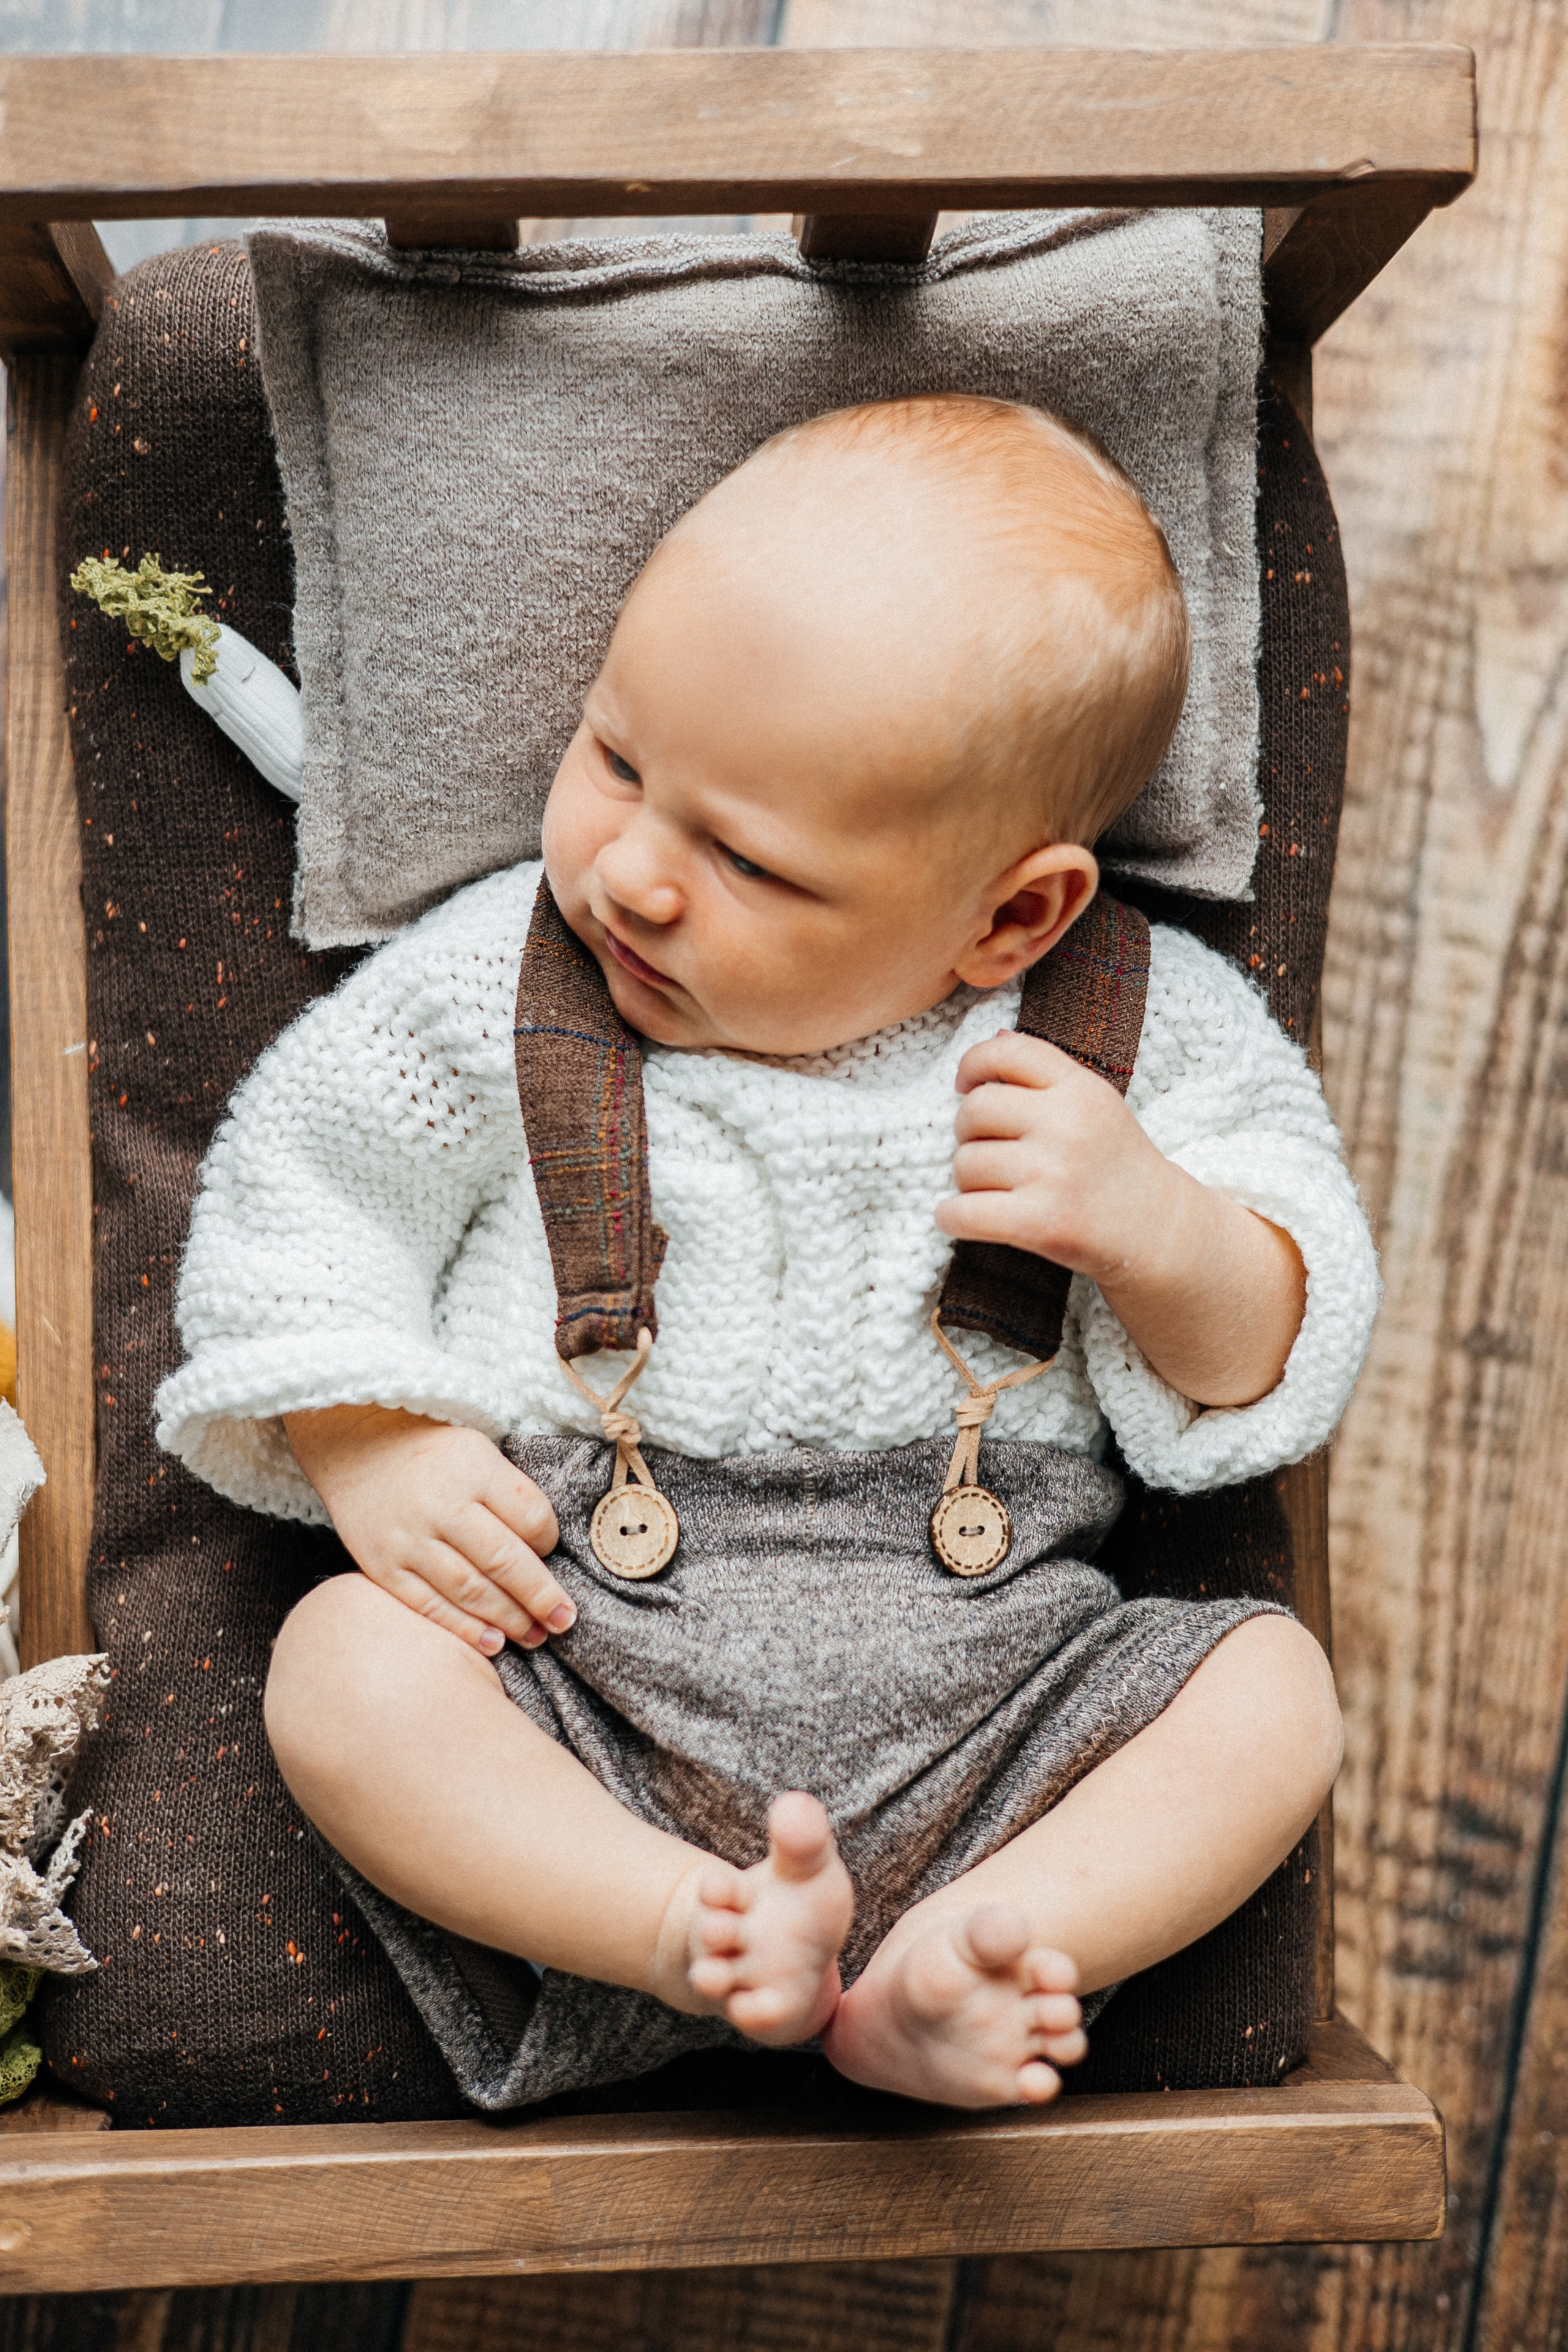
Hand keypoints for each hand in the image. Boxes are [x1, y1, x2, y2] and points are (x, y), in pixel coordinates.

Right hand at [284, 1404, 569, 1657]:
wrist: (356, 1446)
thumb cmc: (433, 1453)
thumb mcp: (479, 1451)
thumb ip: (511, 1494)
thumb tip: (547, 1553)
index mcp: (474, 1469)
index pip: (530, 1517)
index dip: (550, 1542)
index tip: (552, 1551)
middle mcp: (441, 1505)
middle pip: (503, 1560)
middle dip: (540, 1597)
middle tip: (564, 1620)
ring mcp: (409, 1539)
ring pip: (470, 1589)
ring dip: (509, 1619)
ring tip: (536, 1636)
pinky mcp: (383, 1566)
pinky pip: (429, 1605)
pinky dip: (464, 1628)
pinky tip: (493, 1643)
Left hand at [939, 1030, 1174, 1284]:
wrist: (1159, 1230)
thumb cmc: (1117, 1165)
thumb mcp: (1097, 1105)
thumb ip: (1047, 1074)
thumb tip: (994, 1037)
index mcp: (1080, 1089)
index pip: (1007, 1052)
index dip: (972, 1064)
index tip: (964, 1086)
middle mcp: (1066, 1125)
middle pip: (973, 1111)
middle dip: (968, 1133)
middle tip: (988, 1150)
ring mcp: (1052, 1174)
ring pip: (965, 1164)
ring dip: (966, 1181)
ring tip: (994, 1189)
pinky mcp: (1041, 1223)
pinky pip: (962, 1213)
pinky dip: (951, 1218)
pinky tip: (961, 1217)